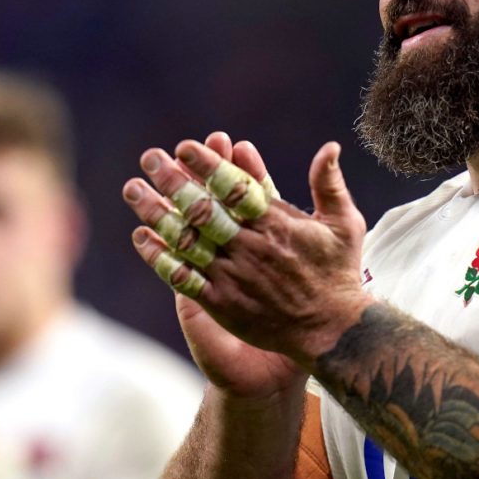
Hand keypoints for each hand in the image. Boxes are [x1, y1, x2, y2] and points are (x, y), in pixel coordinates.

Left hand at [126, 136, 372, 368]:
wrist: (330, 332)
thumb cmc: (339, 274)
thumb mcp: (345, 224)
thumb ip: (329, 185)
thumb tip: (330, 146)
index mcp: (277, 225)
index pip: (236, 187)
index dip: (209, 165)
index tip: (185, 146)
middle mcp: (250, 248)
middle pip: (204, 209)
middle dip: (174, 181)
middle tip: (150, 157)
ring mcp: (232, 276)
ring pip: (187, 239)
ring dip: (157, 213)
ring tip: (133, 188)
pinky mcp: (221, 303)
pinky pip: (183, 277)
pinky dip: (160, 257)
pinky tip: (141, 236)